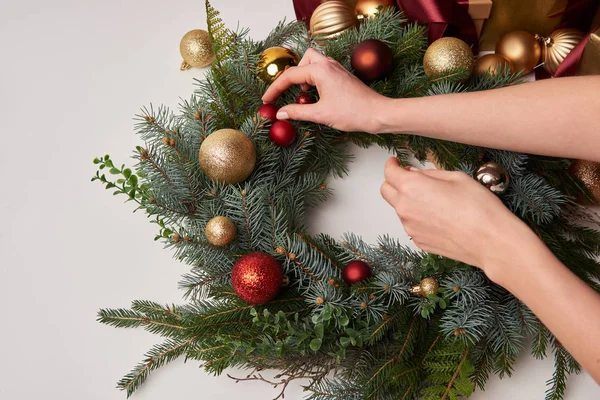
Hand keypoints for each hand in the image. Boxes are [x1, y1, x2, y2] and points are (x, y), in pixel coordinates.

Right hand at [261, 48, 386, 132]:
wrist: (378, 113)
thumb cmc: (352, 113)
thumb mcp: (320, 114)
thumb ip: (297, 112)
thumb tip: (280, 113)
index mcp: (320, 70)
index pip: (290, 76)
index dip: (275, 89)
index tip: (266, 101)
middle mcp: (328, 64)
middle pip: (303, 60)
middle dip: (292, 75)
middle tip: (288, 92)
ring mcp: (337, 68)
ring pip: (314, 62)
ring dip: (304, 75)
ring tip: (303, 94)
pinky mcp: (342, 76)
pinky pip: (323, 70)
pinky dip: (314, 79)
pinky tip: (316, 95)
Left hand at [380, 158, 534, 275]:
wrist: (490, 241)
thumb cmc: (479, 209)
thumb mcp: (457, 178)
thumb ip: (430, 174)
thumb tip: (415, 174)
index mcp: (412, 188)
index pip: (389, 173)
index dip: (391, 165)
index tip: (395, 162)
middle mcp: (405, 208)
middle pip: (386, 191)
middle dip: (394, 182)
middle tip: (409, 178)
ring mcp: (410, 227)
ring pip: (399, 209)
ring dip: (407, 201)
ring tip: (433, 200)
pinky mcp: (419, 241)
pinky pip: (411, 225)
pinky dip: (418, 218)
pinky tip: (438, 216)